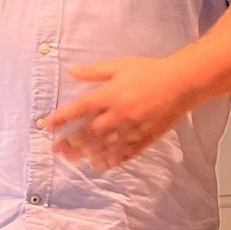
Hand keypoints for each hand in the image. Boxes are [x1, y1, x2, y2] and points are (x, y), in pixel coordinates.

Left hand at [45, 57, 203, 170]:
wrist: (182, 84)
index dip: (61, 119)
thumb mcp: (119, 65)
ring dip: (85, 154)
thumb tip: (70, 71)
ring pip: (103, 147)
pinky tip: (100, 164)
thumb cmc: (149, 71)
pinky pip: (124, 154)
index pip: (78, 109)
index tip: (48, 126)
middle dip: (69, 143)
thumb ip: (93, 72)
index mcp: (109, 95)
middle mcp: (117, 115)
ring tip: (72, 159)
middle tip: (56, 149)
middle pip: (87, 133)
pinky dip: (110, 160)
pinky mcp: (144, 138)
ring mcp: (131, 129)